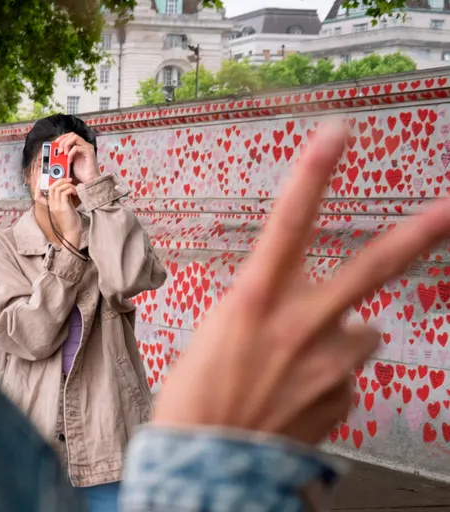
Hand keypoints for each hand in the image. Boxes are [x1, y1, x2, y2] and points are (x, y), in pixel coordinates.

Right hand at [40, 178, 81, 247]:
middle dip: (60, 180)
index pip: (42, 193)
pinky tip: (76, 193)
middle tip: (69, 180)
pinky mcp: (63, 208)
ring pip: (57, 188)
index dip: (44, 184)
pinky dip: (71, 189)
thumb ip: (65, 199)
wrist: (72, 233)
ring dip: (67, 185)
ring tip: (74, 187)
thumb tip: (68, 190)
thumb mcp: (67, 208)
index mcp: (51, 206)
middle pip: (51, 187)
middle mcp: (52, 205)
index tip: (52, 178)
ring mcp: (56, 206)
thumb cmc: (71, 222)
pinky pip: (65, 193)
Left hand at [54, 132, 98, 182]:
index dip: (62, 137)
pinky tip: (70, 161)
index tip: (55, 143)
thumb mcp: (70, 162)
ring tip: (64, 154)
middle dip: (63, 141)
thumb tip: (56, 151)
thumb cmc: (81, 173)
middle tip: (59, 150)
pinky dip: (71, 153)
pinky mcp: (89, 152)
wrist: (90, 181)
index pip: (71, 135)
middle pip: (72, 134)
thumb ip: (65, 155)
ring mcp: (87, 148)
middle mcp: (84, 145)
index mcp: (80, 146)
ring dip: (66, 144)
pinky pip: (77, 147)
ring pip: (74, 138)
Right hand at [152, 122, 449, 445]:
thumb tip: (290, 307)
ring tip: (298, 363)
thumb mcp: (212, 335)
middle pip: (370, 269)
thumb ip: (261, 311)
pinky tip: (296, 395)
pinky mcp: (342, 396)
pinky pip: (347, 374)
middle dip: (418, 233)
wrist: (206, 465)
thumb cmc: (195, 399)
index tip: (336, 134)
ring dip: (341, 337)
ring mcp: (327, 363)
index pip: (288, 223)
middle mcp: (299, 326)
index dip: (313, 175)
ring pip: (360, 331)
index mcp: (254, 301)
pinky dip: (329, 378)